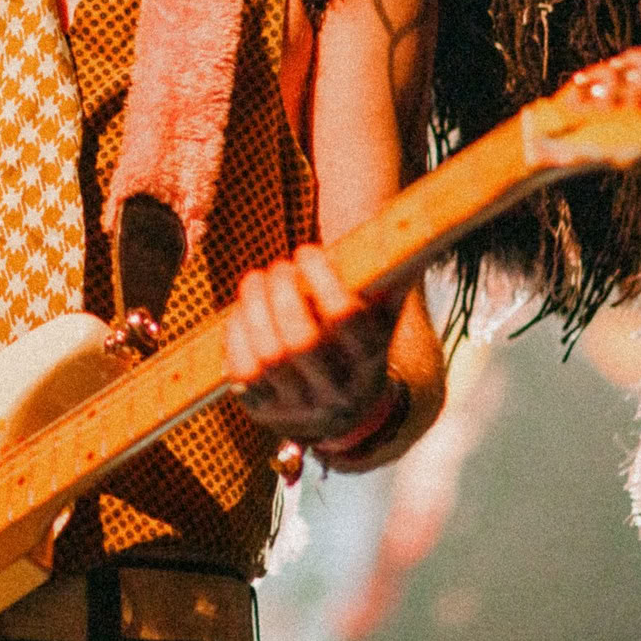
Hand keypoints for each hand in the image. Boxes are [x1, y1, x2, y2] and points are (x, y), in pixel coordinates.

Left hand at [224, 245, 397, 445]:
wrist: (348, 412)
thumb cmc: (362, 343)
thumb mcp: (383, 316)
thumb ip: (390, 277)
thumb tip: (403, 228)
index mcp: (371, 359)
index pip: (344, 315)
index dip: (320, 276)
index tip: (308, 251)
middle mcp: (337, 389)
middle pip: (301, 340)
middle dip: (281, 293)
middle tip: (278, 266)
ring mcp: (300, 405)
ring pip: (268, 356)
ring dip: (253, 309)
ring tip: (256, 280)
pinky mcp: (267, 411)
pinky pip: (242, 373)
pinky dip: (236, 335)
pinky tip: (242, 312)